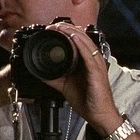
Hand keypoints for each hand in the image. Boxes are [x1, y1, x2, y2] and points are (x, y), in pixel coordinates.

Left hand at [41, 21, 121, 135]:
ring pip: (86, 43)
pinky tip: (73, 37)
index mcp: (88, 62)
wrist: (99, 115)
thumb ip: (54, 77)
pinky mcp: (97, 72)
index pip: (78, 41)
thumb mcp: (65, 85)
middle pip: (82, 38)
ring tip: (60, 27)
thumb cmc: (88, 101)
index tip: (52, 29)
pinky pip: (89, 55)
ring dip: (72, 32)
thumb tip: (40, 71)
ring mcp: (96, 65)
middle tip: (53, 25)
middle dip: (67, 28)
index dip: (66, 32)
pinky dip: (81, 44)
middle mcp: (94, 60)